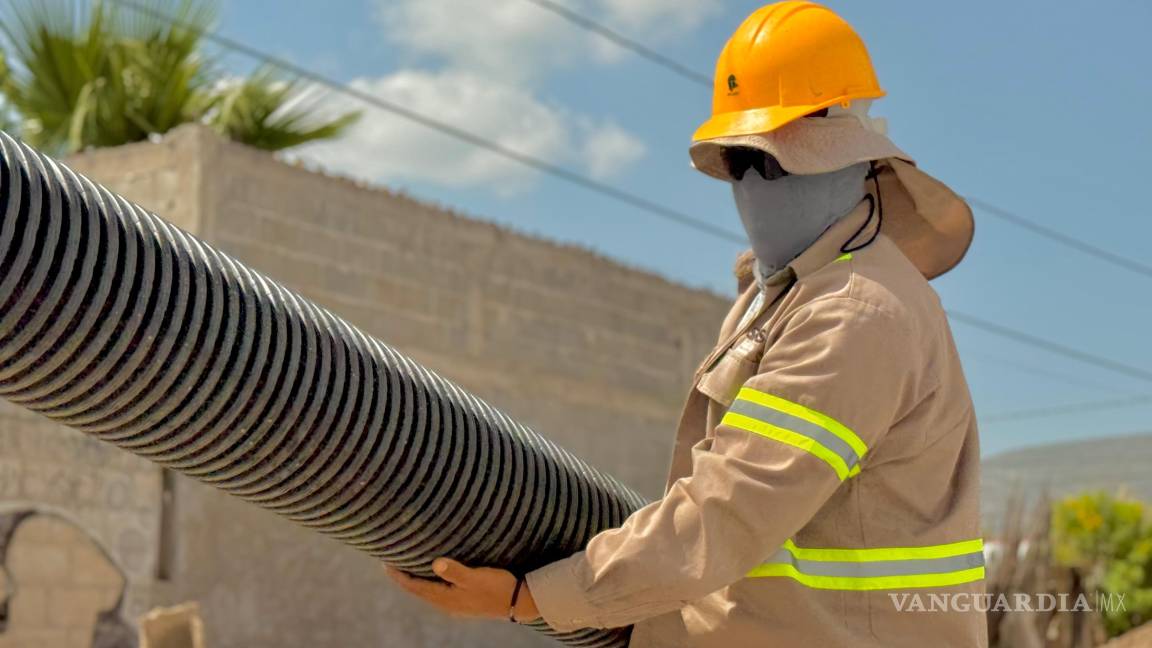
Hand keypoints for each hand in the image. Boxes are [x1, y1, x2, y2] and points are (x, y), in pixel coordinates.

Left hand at [386, 558, 540, 622]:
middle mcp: (447, 604)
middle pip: (418, 591)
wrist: (517, 603)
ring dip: (416, 581)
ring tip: (407, 568)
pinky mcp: (464, 603)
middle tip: (391, 563)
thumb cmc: (497, 587)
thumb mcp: (476, 576)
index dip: (399, 576)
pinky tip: (433, 576)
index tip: (385, 564)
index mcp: (445, 598)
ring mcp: (456, 605)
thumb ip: (455, 570)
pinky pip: (439, 593)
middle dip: (404, 578)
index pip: (414, 587)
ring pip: (428, 592)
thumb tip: (435, 563)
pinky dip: (429, 583)